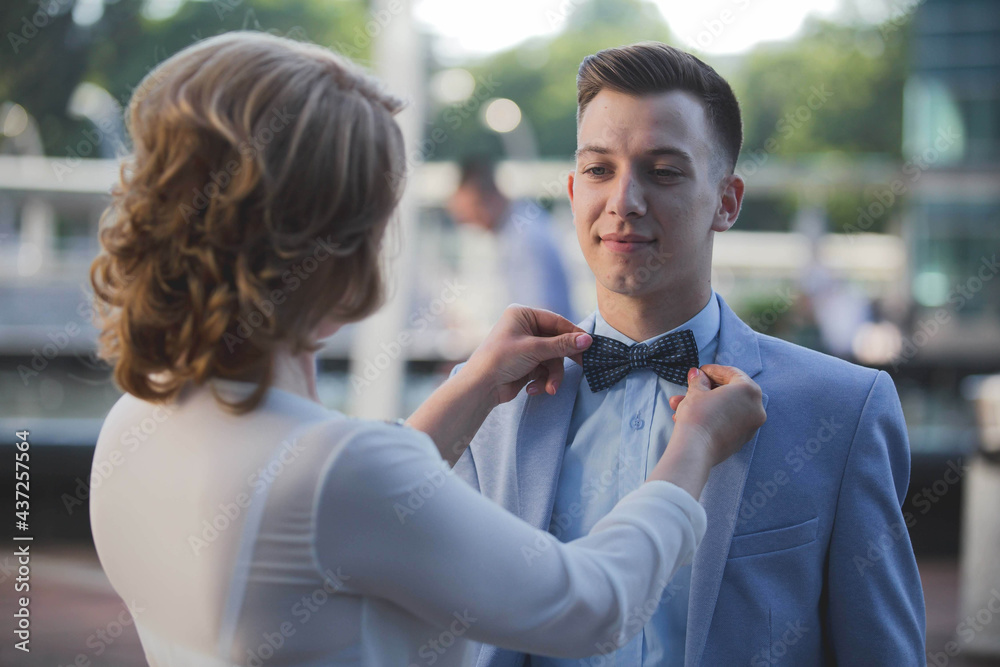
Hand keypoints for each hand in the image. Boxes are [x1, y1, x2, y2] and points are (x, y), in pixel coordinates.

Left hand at [462, 305, 592, 405]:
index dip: (574, 334)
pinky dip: (542, 380)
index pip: (556, 321)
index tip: (590, 345)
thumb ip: (562, 345)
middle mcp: (524, 328)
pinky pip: (544, 370)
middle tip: (584, 366)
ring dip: (552, 375)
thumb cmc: (502, 359)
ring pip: (552, 359)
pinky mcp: (526, 364)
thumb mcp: (535, 350)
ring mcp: (525, 346)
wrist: (481, 387)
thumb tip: (588, 340)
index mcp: (523, 314)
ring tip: (550, 388)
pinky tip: (533, 389)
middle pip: (556, 341)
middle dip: (563, 359)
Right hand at [667, 365, 766, 466]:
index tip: (699, 372)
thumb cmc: (698, 416)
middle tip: (690, 387)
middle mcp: (756, 408)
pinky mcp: (742, 439)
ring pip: (726, 408)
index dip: (712, 370)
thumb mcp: (695, 392)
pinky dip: (713, 417)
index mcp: (749, 390)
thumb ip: (699, 380)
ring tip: (680, 406)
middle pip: (730, 392)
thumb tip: (697, 375)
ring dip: (704, 405)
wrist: (695, 450)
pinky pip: (728, 421)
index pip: (732, 373)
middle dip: (705, 390)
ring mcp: (751, 425)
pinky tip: (691, 417)